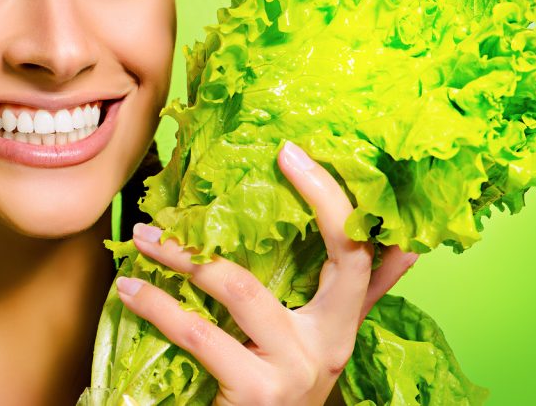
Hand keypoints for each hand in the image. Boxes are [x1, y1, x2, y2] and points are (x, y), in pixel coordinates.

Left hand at [115, 141, 419, 405]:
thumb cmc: (276, 389)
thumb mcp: (318, 343)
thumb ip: (354, 297)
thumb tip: (406, 247)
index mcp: (341, 325)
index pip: (359, 252)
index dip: (333, 199)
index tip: (292, 153)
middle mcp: (330, 346)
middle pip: (330, 260)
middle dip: (299, 203)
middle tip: (256, 159)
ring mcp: (296, 370)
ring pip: (242, 289)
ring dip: (184, 257)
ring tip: (144, 238)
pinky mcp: (257, 393)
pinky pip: (199, 333)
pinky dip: (157, 305)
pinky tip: (129, 290)